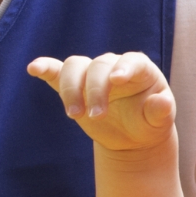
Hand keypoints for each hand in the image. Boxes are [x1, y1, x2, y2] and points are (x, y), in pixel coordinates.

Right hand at [28, 52, 176, 152]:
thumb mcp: (160, 121)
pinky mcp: (74, 86)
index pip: (131, 60)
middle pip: (99, 66)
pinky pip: (56, 72)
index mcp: (140, 69)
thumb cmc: (149, 123)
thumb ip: (161, 111)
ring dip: (71, 88)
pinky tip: (34, 68)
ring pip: (75, 66)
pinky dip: (45, 68)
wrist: (132, 136)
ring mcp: (92, 74)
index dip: (123, 67)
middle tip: (97, 116)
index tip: (116, 80)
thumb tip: (162, 103)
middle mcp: (114, 66)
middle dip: (95, 90)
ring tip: (75, 115)